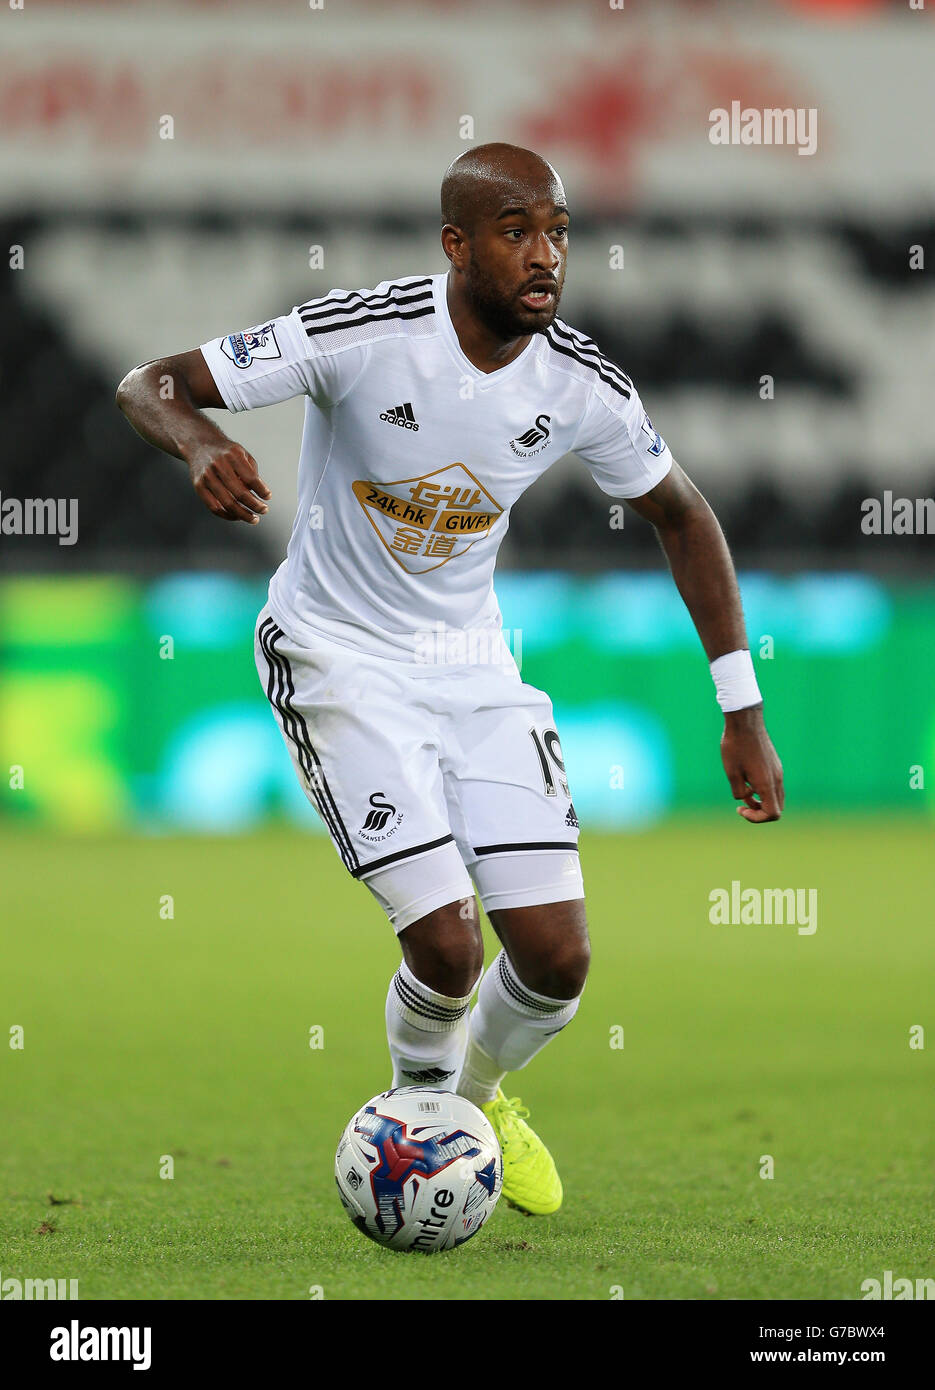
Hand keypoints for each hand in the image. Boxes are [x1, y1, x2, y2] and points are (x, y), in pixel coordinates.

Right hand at [187, 440, 270, 522]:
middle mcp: (218, 465)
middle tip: (264, 510)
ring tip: (253, 518)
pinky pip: (214, 507)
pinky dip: (227, 515)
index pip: (250, 477)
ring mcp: (207, 476)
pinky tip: (237, 516)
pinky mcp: (198, 486)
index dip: (261, 490)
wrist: (198, 444)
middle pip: (240, 492)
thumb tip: (260, 492)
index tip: (268, 497)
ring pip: (227, 503)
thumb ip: (252, 471)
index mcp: (232, 455)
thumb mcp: (241, 453)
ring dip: (243, 514)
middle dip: (255, 505)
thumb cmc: (224, 451)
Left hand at [720, 706, 783, 822]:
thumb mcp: (732, 773)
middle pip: (777, 808)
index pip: (773, 814)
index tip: (741, 808)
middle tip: (743, 805)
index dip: (756, 818)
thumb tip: (747, 798)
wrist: (745, 722)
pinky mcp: (775, 764)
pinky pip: (773, 785)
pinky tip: (747, 779)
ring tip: (743, 792)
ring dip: (762, 800)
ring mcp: (778, 771)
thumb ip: (739, 792)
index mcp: (767, 784)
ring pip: (776, 796)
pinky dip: (763, 790)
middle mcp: (777, 779)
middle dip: (760, 811)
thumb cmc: (735, 747)